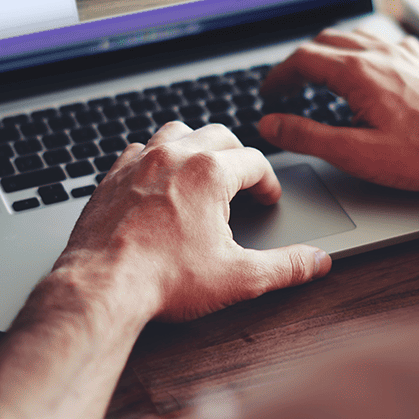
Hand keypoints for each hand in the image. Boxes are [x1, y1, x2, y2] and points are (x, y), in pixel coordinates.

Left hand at [55, 122, 330, 322]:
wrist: (102, 287)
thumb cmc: (165, 280)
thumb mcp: (238, 276)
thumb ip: (285, 266)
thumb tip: (316, 262)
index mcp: (210, 172)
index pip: (254, 162)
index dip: (268, 182)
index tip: (268, 199)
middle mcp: (175, 156)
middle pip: (219, 135)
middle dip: (237, 155)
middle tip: (243, 181)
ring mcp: (139, 162)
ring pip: (176, 131)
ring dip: (195, 145)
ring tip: (203, 170)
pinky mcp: (112, 176)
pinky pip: (138, 149)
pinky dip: (154, 157)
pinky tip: (157, 180)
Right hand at [258, 28, 418, 191]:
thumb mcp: (354, 153)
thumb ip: (307, 136)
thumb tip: (271, 124)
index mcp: (358, 72)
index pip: (302, 60)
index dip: (278, 76)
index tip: (268, 93)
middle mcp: (379, 54)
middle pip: (324, 43)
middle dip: (298, 63)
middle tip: (286, 86)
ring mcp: (403, 55)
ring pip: (353, 37)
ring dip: (327, 51)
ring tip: (317, 73)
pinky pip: (384, 41)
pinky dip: (362, 49)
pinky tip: (368, 64)